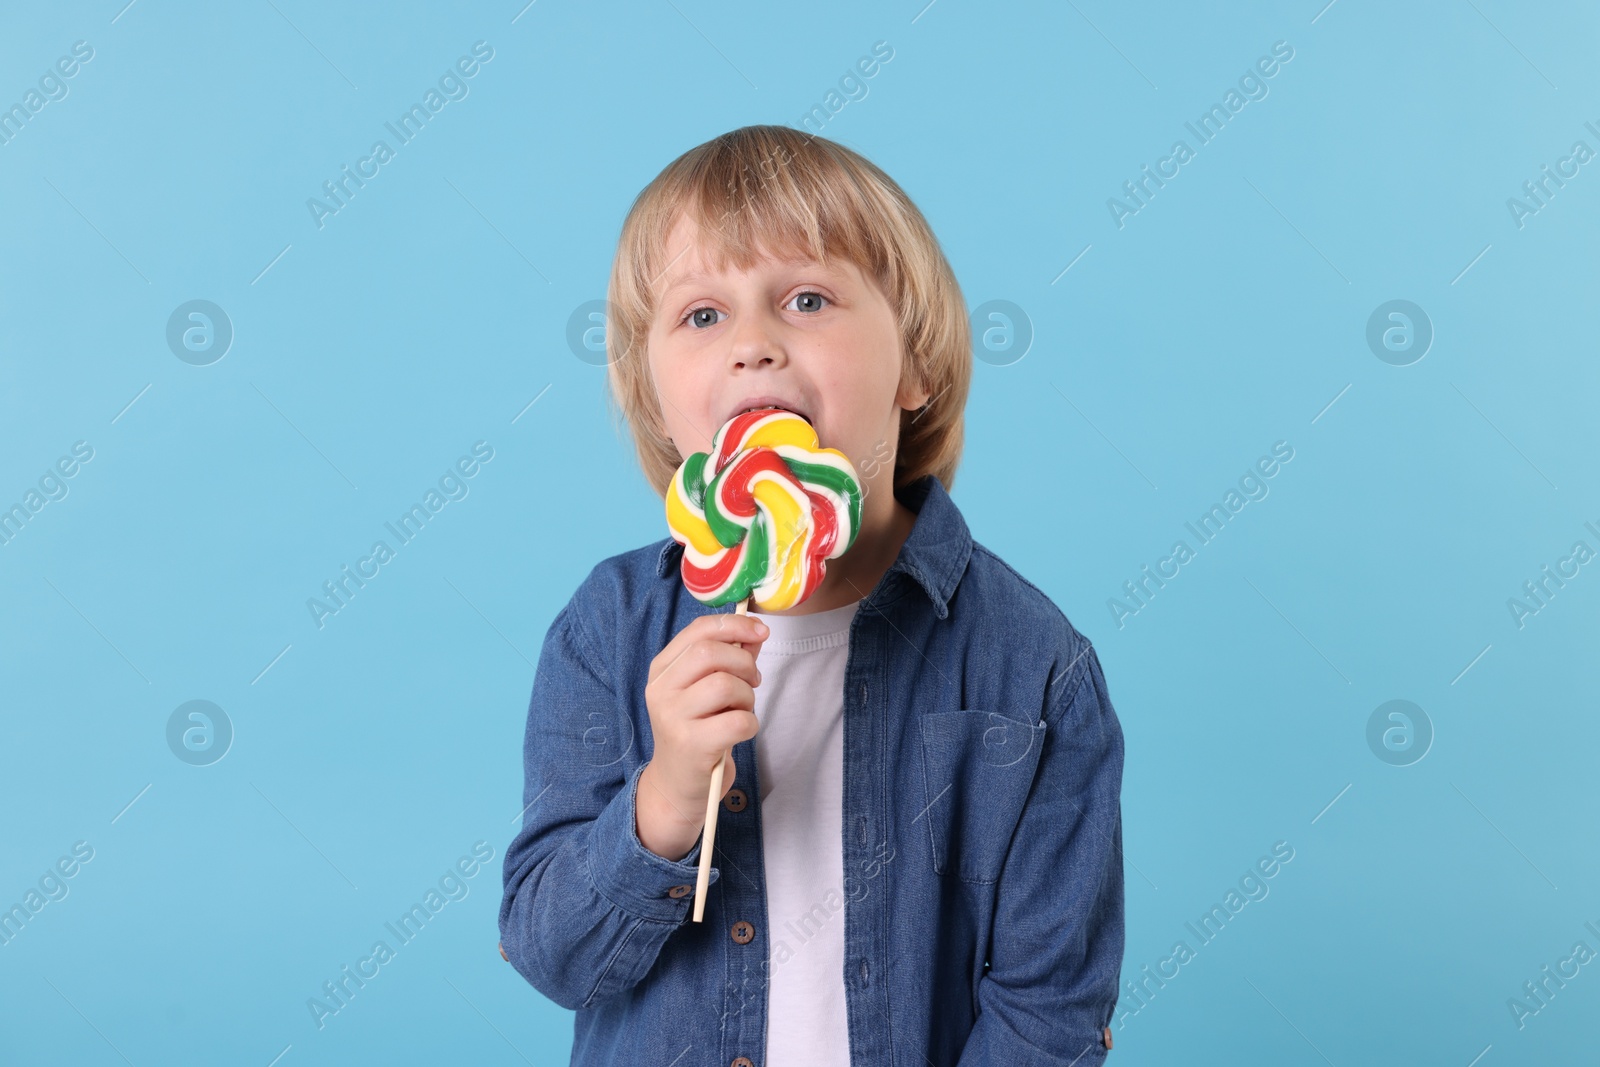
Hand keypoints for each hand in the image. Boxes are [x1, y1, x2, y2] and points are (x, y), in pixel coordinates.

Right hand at [636, 612, 767, 859]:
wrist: (678, 785)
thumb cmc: (698, 730)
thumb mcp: (706, 690)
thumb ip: (730, 657)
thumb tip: (755, 631)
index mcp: (662, 669)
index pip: (698, 631)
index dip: (735, 625)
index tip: (760, 630)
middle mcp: (661, 690)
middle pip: (711, 653)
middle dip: (744, 663)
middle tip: (752, 681)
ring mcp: (673, 718)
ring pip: (725, 685)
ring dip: (747, 696)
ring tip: (741, 710)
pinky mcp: (692, 745)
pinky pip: (738, 721)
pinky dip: (750, 724)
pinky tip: (740, 732)